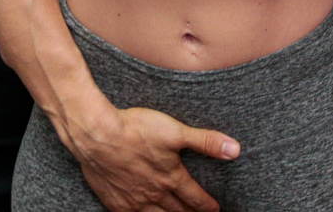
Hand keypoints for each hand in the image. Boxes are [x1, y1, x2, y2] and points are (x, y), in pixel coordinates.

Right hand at [67, 104, 238, 211]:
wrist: (97, 136)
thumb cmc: (136, 130)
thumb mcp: (175, 131)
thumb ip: (205, 141)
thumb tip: (235, 149)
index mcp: (171, 177)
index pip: (195, 197)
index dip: (207, 205)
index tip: (215, 209)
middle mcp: (155, 193)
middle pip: (178, 211)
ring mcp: (134, 200)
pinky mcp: (115, 202)